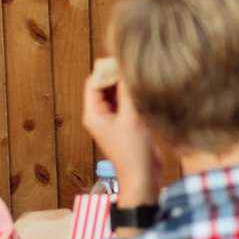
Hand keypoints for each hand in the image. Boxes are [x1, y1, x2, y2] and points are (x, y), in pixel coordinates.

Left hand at [81, 66, 158, 203]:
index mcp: (93, 113)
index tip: (123, 62)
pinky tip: (145, 91)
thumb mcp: (131, 118)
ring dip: (127, 85)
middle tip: (135, 68)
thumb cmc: (133, 152)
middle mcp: (100, 115)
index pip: (94, 82)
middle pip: (105, 86)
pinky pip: (126, 102)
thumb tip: (125, 68)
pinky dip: (133, 95)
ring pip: (117, 93)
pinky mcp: (126, 122)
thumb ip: (126, 92)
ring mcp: (113, 119)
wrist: (143, 176)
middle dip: (118, 76)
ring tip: (141, 78)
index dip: (106, 70)